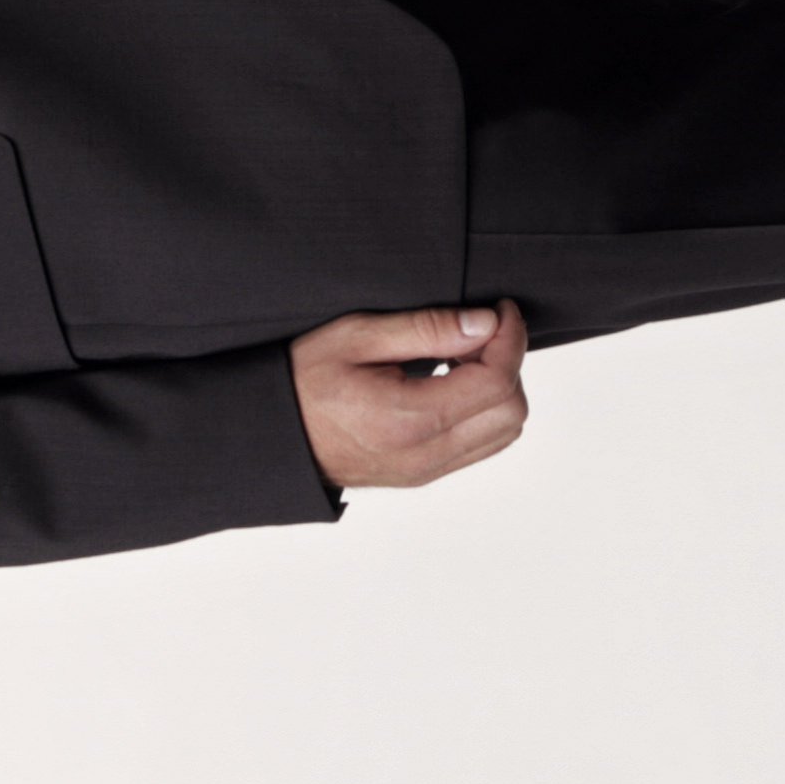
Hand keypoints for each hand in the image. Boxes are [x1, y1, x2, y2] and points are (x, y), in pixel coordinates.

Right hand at [294, 301, 528, 488]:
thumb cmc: (302, 381)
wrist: (274, 434)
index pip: (495, 382)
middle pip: (510, 411)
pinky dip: (485, 409)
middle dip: (508, 362)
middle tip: (479, 329)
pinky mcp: (425, 474)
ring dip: (499, 387)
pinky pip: (482, 444)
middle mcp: (425, 455)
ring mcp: (427, 470)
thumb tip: (483, 324)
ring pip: (503, 431)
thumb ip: (424, 329)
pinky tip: (454, 380)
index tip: (499, 310)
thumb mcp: (355, 336)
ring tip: (464, 354)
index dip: (510, 339)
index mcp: (408, 420)